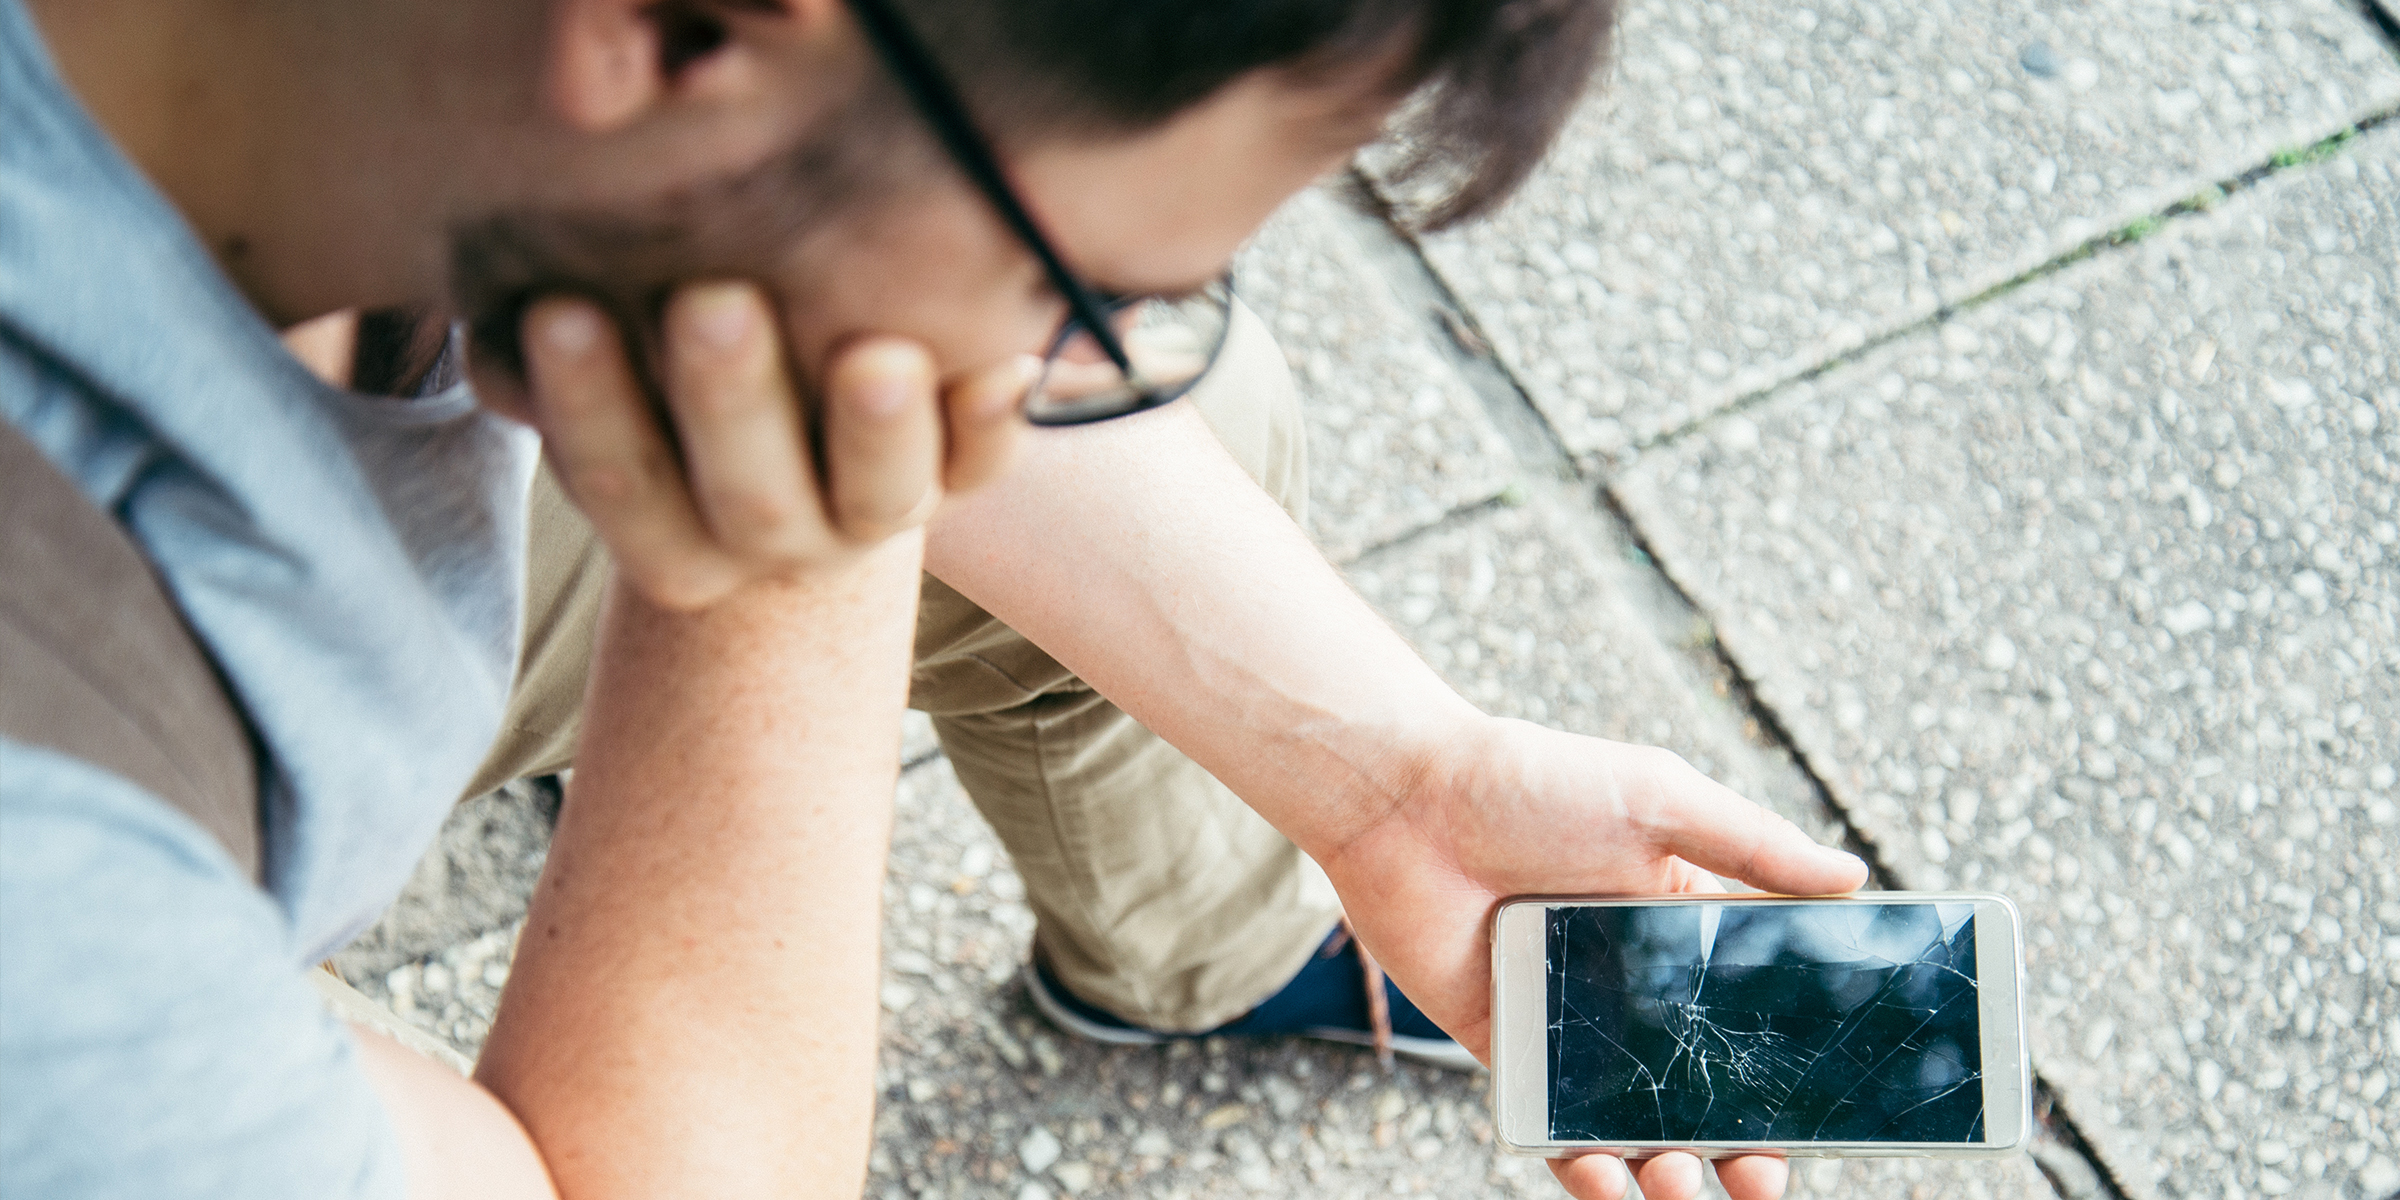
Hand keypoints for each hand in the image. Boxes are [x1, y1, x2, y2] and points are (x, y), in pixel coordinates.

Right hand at [474, 282, 1034, 609]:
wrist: (800, 419)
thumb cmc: (669, 374)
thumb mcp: (609, 365)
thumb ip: (554, 353)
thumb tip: (503, 327)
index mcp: (677, 536)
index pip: (625, 485)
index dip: (590, 410)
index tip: (560, 310)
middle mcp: (781, 541)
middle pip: (753, 499)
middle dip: (729, 402)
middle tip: (712, 302)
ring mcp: (877, 515)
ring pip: (878, 498)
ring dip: (876, 430)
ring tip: (874, 357)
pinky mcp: (959, 477)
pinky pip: (984, 468)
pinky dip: (993, 422)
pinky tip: (1003, 363)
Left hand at [1313, 717, 1868, 1199]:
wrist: (1406, 798)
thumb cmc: (1533, 781)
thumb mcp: (1662, 798)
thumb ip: (1755, 847)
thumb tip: (1855, 877)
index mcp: (1682, 926)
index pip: (1757, 1016)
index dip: (1792, 1073)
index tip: (1828, 1117)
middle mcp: (1632, 982)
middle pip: (1704, 1087)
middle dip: (1739, 1145)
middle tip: (1755, 1174)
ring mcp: (1568, 1021)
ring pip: (1632, 1120)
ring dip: (1667, 1166)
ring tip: (1678, 1179)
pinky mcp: (1503, 1045)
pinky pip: (1551, 1122)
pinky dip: (1581, 1166)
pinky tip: (1603, 1176)